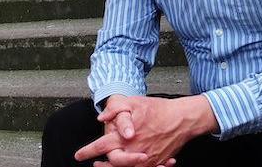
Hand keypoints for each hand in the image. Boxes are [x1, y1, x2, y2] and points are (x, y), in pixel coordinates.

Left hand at [76, 95, 216, 166]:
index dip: (88, 151)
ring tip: (107, 165)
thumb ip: (116, 109)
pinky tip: (131, 164)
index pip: (102, 147)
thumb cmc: (158, 109)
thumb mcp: (134, 102)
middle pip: (113, 163)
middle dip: (102, 165)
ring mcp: (147, 159)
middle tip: (94, 163)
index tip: (79, 155)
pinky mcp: (157, 162)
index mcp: (126, 137)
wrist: (183, 119)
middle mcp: (134, 151)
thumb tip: (101, 119)